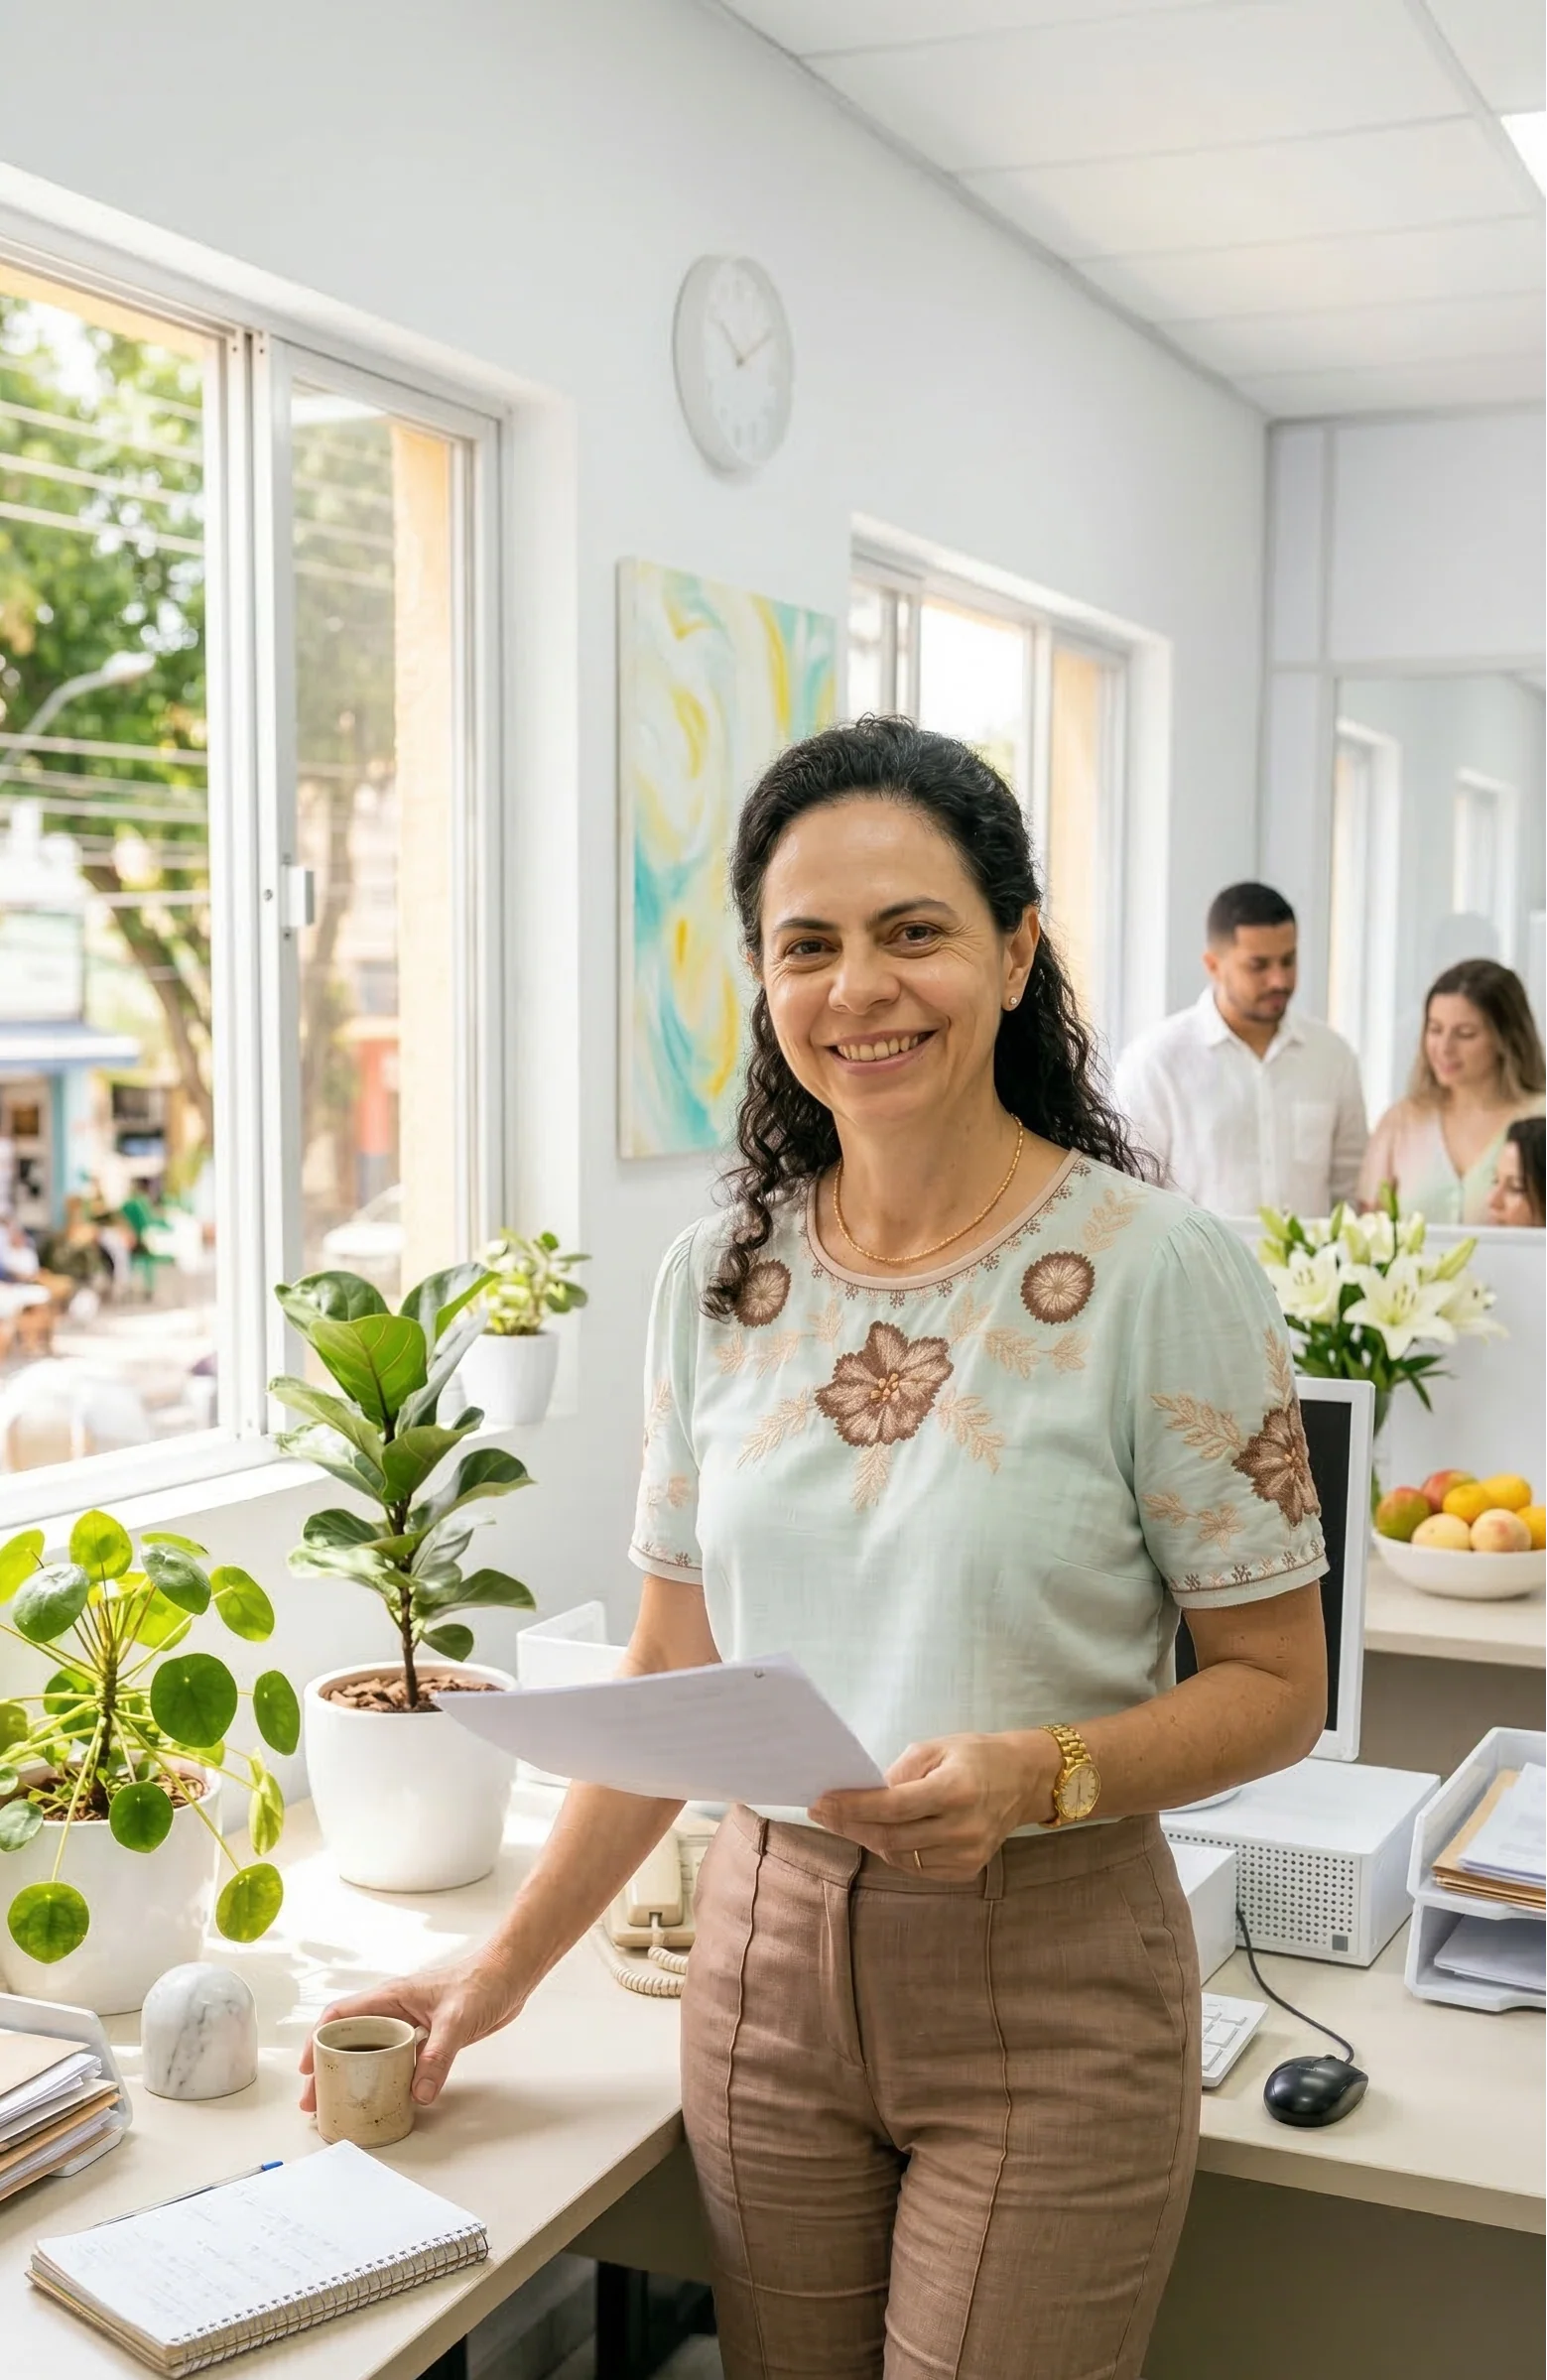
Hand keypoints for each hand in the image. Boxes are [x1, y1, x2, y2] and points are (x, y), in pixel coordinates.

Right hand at [298, 1953, 524, 2111]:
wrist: (510, 1974)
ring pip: (370, 2049)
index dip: (318, 2041)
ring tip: (338, 2102)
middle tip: (314, 2100)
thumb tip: (418, 2093)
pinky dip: (382, 2074)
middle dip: (327, 2067)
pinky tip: (381, 2094)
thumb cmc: (483, 1982)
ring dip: (352, 2072)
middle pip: (349, 2038)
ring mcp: (408, 2022)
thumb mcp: (457, 2021)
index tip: (307, 2069)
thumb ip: (437, 2057)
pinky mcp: (425, 2035)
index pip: (340, 2016)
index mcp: (390, 1997)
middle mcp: (393, 2010)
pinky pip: (393, 2057)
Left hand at [809, 1731, 1057, 1879]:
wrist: (1024, 1780)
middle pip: (891, 1837)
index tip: (821, 1801)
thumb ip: (897, 1773)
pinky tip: (883, 1833)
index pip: (893, 1806)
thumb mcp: (935, 1748)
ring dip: (869, 1839)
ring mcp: (968, 1854)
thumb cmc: (975, 1756)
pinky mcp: (968, 1870)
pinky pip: (917, 1867)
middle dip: (850, 1826)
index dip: (853, 1807)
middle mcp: (964, 1828)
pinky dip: (894, 1851)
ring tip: (849, 1820)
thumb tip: (860, 1795)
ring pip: (899, 1857)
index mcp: (956, 1790)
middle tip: (823, 1813)